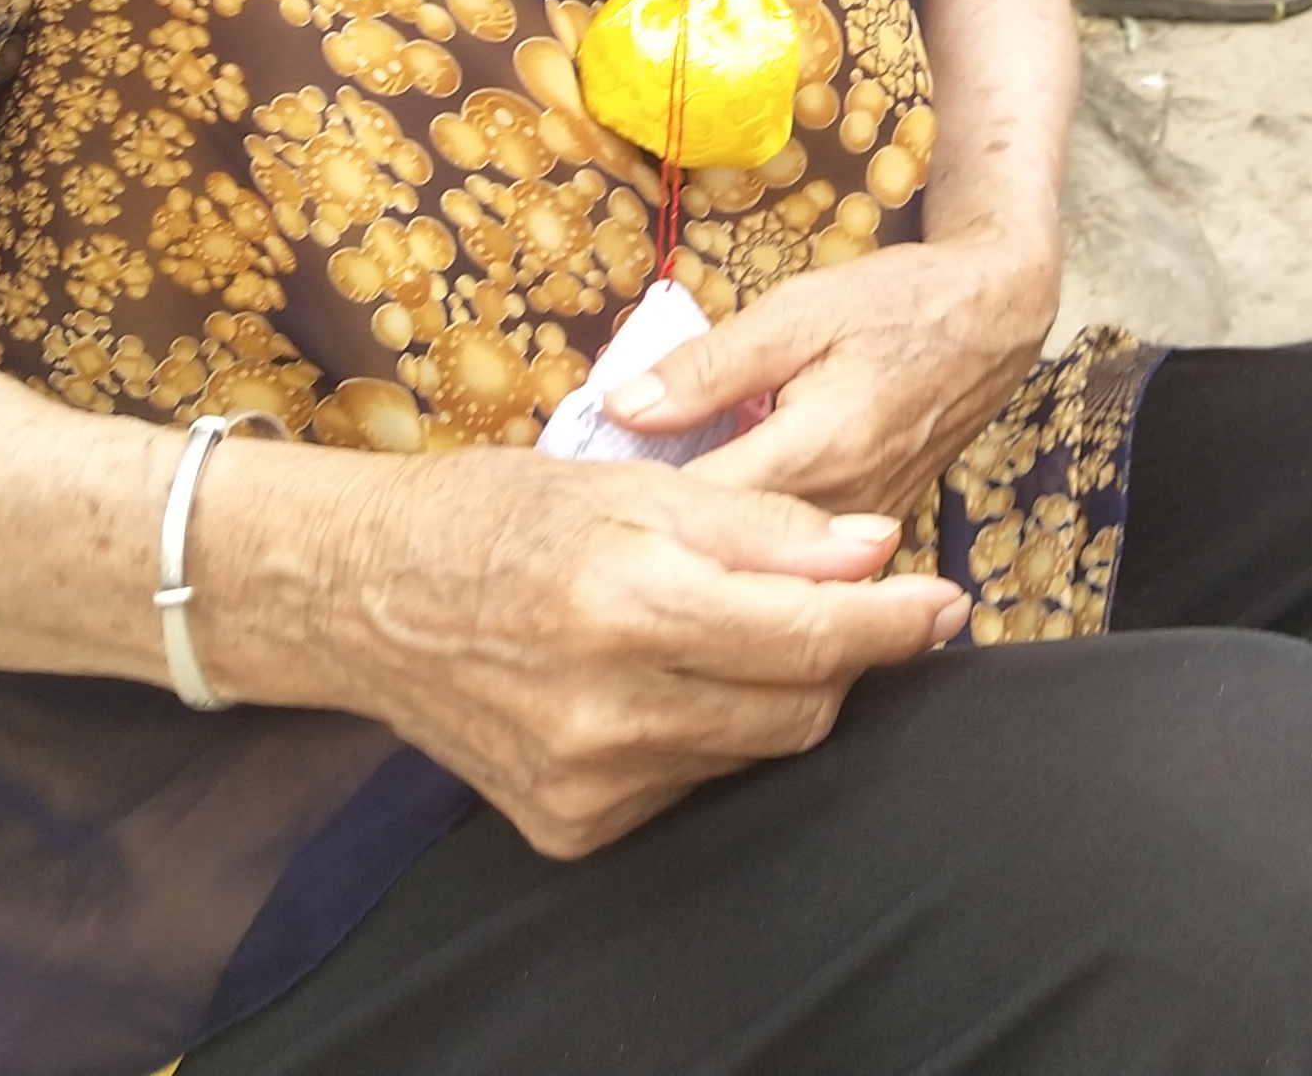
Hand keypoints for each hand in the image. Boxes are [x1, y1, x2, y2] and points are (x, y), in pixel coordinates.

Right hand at [342, 451, 968, 859]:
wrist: (363, 596)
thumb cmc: (500, 516)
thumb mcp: (634, 486)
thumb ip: (766, 526)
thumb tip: (879, 549)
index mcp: (625, 600)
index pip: (807, 635)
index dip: (894, 622)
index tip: (948, 603)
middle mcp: (606, 707)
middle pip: (797, 706)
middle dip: (840, 652)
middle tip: (838, 596)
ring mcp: (585, 781)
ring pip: (752, 751)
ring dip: (773, 689)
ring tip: (727, 624)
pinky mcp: (570, 826)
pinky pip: (690, 782)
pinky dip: (706, 731)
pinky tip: (661, 679)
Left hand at [613, 235, 1055, 524]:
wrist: (995, 318)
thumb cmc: (897, 302)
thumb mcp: (798, 309)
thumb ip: (710, 366)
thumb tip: (620, 409)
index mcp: (817, 450)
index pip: (700, 511)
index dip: (630, 512)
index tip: (569, 506)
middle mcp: (843, 510)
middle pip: (726, 554)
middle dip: (654, 541)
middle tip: (585, 525)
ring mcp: (863, 532)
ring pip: (761, 567)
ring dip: (700, 549)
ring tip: (631, 532)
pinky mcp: (873, 535)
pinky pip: (798, 560)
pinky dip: (747, 546)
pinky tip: (707, 523)